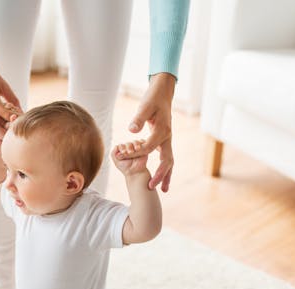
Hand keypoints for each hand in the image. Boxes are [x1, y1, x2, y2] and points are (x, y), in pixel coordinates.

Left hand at [112, 140, 150, 177]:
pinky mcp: (143, 148)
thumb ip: (113, 154)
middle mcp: (129, 148)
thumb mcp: (116, 162)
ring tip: (136, 149)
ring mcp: (136, 148)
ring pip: (135, 142)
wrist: (135, 172)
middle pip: (128, 143)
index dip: (122, 148)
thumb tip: (116, 146)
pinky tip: (140, 147)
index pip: (121, 145)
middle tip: (130, 152)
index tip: (123, 152)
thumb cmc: (125, 167)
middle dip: (128, 147)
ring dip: (135, 144)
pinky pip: (143, 142)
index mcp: (123, 150)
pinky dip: (141, 143)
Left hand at [124, 73, 175, 191]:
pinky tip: (162, 178)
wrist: (163, 93)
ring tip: (164, 190)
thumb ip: (139, 118)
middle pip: (166, 160)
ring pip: (169, 161)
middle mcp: (167, 137)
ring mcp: (168, 140)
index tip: (124, 158)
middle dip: (160, 174)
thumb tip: (132, 130)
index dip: (136, 154)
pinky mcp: (165, 141)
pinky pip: (167, 158)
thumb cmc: (153, 99)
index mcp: (162, 131)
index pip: (148, 147)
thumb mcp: (145, 106)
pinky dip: (166, 169)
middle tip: (152, 187)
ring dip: (166, 175)